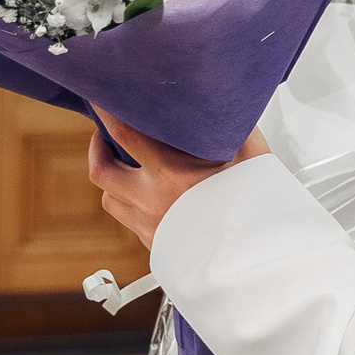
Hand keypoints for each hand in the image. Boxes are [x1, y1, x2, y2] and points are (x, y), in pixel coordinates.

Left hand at [86, 107, 268, 246]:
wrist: (257, 256)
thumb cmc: (257, 208)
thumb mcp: (253, 158)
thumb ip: (236, 128)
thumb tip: (230, 105)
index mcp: (174, 174)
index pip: (123, 134)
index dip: (107, 111)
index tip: (105, 98)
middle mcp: (154, 200)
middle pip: (101, 169)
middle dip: (98, 146)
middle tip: (106, 132)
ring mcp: (151, 225)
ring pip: (109, 198)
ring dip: (110, 177)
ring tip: (120, 163)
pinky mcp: (156, 244)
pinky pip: (127, 220)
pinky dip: (128, 202)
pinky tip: (142, 193)